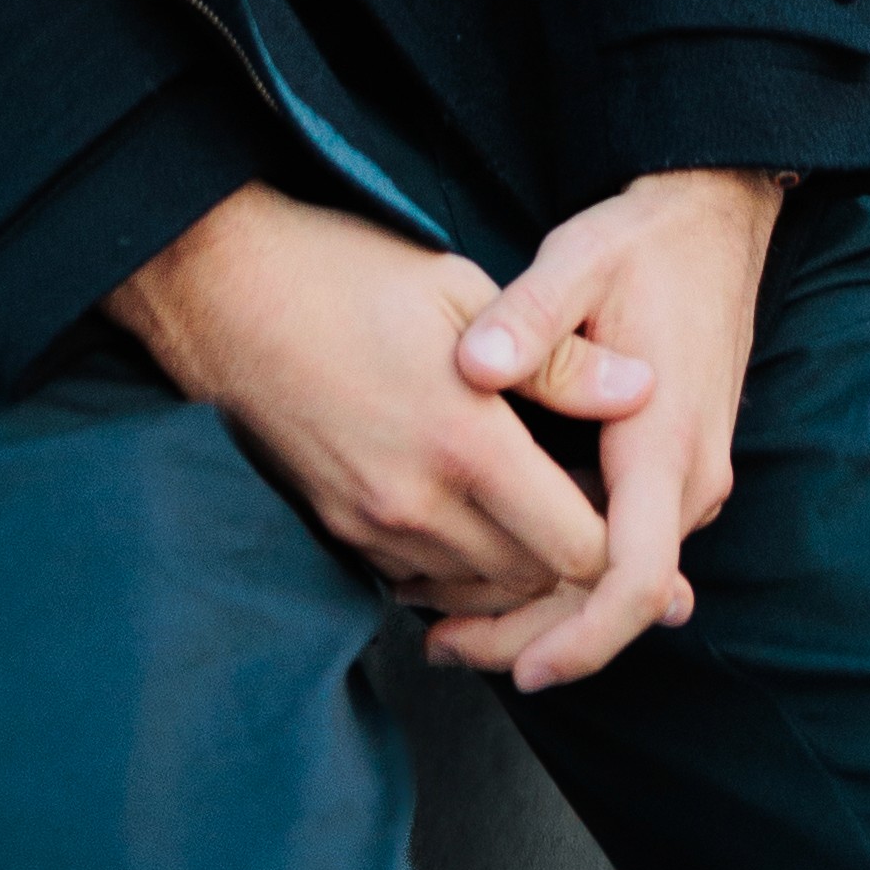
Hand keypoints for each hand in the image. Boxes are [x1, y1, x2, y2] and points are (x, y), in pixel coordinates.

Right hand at [107, 183, 630, 624]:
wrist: (224, 292)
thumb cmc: (349, 275)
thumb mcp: (465, 290)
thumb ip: (561, 361)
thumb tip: (645, 390)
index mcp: (464, 441)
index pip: (577, 549)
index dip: (618, 536)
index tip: (626, 496)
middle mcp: (417, 505)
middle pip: (532, 585)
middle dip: (574, 562)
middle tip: (594, 508)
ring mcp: (369, 529)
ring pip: (475, 594)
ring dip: (516, 571)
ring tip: (541, 515)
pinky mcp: (334, 533)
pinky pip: (418, 585)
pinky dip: (457, 570)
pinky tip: (472, 516)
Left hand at [442, 167, 788, 693]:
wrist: (718, 217)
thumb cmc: (645, 239)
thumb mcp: (579, 258)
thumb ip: (528, 317)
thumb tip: (471, 368)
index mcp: (666, 438)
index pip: (638, 578)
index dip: (584, 638)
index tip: (523, 672)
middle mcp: (692, 475)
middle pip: (623, 600)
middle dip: (539, 640)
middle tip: (440, 648)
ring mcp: (693, 477)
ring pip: (627, 580)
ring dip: (550, 610)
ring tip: (451, 622)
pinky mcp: (679, 469)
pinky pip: (632, 547)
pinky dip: (572, 573)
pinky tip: (504, 566)